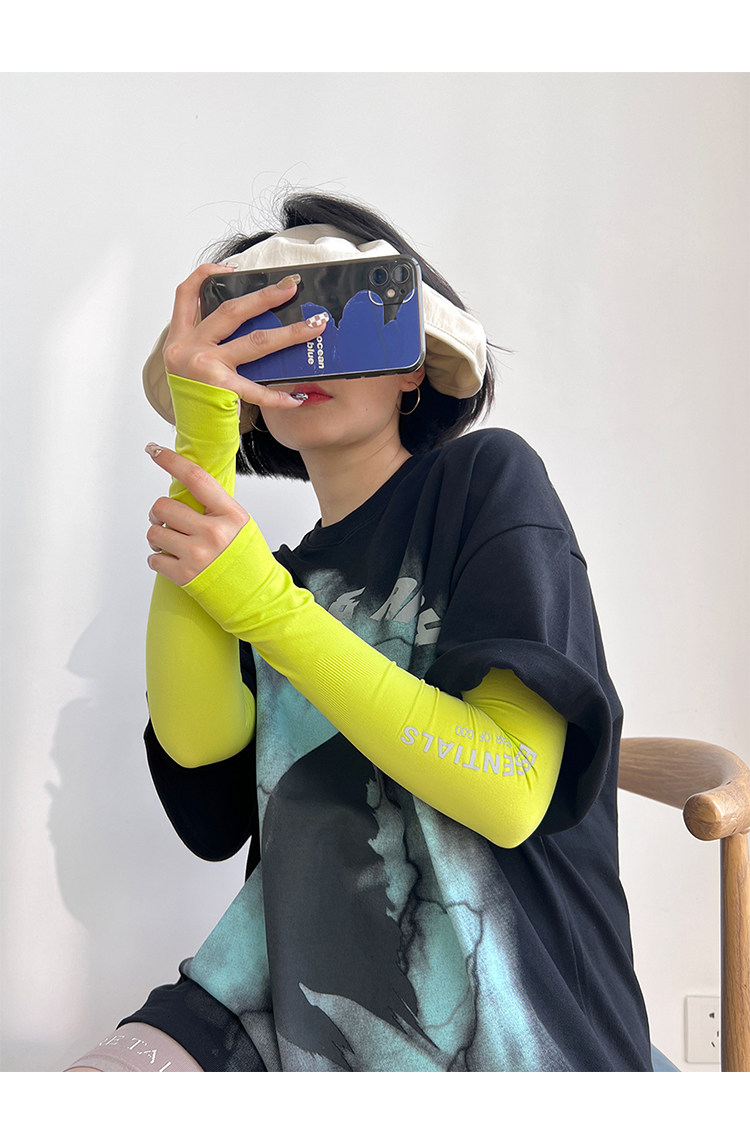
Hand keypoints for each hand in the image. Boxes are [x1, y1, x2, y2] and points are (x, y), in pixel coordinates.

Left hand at [145, 443, 249, 585]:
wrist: (257, 598)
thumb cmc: (246, 560)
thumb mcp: (239, 525)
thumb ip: (215, 507)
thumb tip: (184, 487)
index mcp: (230, 515)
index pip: (196, 478)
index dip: (171, 461)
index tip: (153, 450)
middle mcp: (214, 533)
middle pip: (163, 507)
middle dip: (157, 514)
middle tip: (166, 522)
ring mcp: (198, 555)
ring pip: (153, 532)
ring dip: (157, 538)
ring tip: (173, 546)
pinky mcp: (185, 576)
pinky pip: (153, 559)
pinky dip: (158, 559)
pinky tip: (174, 562)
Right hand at [162, 263, 327, 411]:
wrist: (192, 439)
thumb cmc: (198, 402)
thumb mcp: (192, 367)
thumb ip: (211, 343)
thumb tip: (252, 321)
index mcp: (179, 340)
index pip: (185, 295)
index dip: (205, 275)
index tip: (232, 268)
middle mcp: (187, 349)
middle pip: (230, 312)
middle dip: (265, 296)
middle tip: (292, 287)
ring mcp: (202, 368)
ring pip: (254, 342)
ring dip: (289, 333)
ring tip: (315, 326)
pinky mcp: (219, 389)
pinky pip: (257, 389)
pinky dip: (279, 395)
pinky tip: (297, 397)